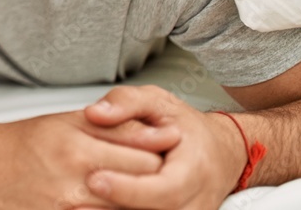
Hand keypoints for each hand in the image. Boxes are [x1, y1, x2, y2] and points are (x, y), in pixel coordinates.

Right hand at [0, 110, 180, 209]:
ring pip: (124, 208)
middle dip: (158, 180)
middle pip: (139, 187)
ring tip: (147, 191)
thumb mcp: (64, 123)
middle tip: (169, 172)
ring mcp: (67, 208)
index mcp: (77, 147)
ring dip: (140, 201)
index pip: (142, 156)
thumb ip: (109, 127)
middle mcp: (74, 180)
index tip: (175, 146)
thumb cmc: (21, 143)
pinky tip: (115, 202)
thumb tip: (154, 131)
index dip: (162, 152)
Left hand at [79, 85, 246, 209]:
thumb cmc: (187, 128)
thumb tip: (96, 113)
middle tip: (80, 196)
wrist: (221, 152)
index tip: (95, 179)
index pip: (165, 189)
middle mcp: (196, 199)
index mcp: (195, 168)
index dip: (129, 189)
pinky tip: (94, 209)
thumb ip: (125, 102)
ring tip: (80, 208)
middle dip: (116, 205)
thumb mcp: (158, 101)